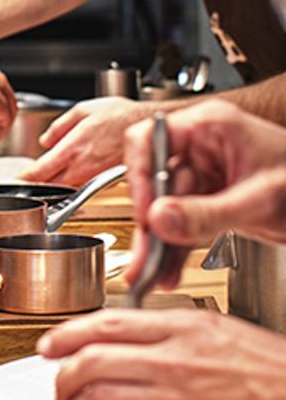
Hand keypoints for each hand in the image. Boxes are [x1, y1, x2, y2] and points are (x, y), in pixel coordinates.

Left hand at [22, 97, 140, 184]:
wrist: (148, 126)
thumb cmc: (121, 114)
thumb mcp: (84, 109)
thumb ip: (60, 126)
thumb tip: (46, 140)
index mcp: (74, 147)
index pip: (42, 170)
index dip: (25, 178)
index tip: (14, 181)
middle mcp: (82, 165)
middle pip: (50, 184)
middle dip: (34, 185)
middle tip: (21, 182)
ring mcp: (92, 174)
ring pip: (64, 187)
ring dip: (50, 185)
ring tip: (38, 179)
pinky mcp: (101, 178)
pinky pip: (78, 185)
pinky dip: (67, 184)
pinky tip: (62, 177)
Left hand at [38, 307, 285, 399]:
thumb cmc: (269, 371)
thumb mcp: (217, 330)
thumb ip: (172, 329)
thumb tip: (131, 336)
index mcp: (181, 328)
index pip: (107, 322)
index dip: (66, 334)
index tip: (48, 346)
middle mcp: (175, 360)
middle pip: (94, 360)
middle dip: (62, 377)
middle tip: (57, 390)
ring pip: (101, 399)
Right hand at [125, 101, 285, 287]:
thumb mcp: (259, 200)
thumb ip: (207, 213)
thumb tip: (160, 218)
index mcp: (210, 126)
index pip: (150, 139)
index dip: (141, 175)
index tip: (146, 213)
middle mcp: (203, 147)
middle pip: (156, 180)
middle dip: (150, 223)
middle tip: (144, 256)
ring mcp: (207, 174)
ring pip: (167, 207)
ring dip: (160, 243)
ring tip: (153, 273)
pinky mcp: (213, 199)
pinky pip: (184, 223)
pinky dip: (177, 248)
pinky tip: (170, 270)